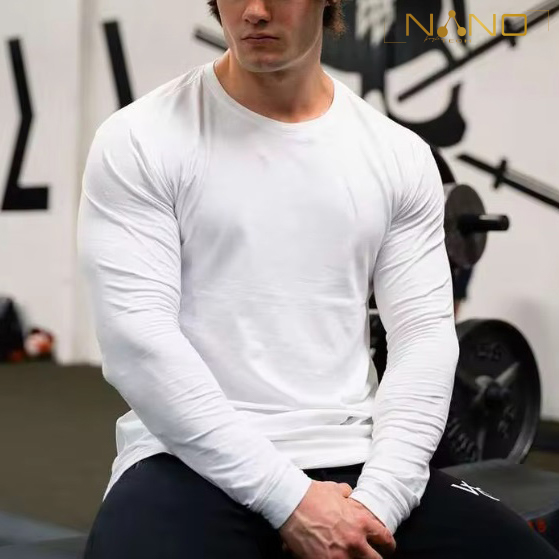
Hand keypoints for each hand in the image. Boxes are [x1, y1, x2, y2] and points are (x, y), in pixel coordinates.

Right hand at [279, 480, 395, 558]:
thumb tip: (348, 494)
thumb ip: (346, 494)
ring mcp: (340, 556)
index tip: (386, 547)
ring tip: (350, 555)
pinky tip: (331, 557)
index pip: (385, 539)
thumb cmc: (311, 495)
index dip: (388, 544)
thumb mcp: (335, 489)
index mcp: (360, 522)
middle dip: (375, 558)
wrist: (291, 503)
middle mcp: (354, 541)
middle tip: (371, 556)